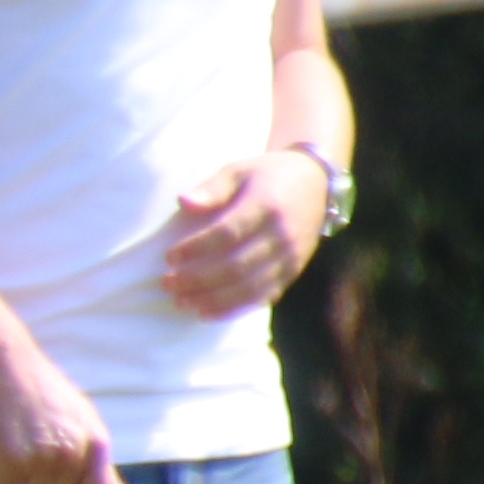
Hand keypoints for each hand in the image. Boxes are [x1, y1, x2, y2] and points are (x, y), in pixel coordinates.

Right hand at [0, 333, 128, 483]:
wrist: (6, 364)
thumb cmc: (45, 393)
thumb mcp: (83, 423)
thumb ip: (102, 467)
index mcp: (95, 444)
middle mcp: (72, 453)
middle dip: (45, 477)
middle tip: (35, 441)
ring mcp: (42, 456)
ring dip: (22, 473)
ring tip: (20, 436)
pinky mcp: (11, 459)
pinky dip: (1, 471)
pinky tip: (3, 442)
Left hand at [159, 151, 330, 317]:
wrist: (315, 184)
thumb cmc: (266, 175)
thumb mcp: (238, 170)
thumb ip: (212, 188)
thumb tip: (183, 202)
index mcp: (266, 206)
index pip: (227, 233)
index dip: (197, 248)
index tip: (170, 257)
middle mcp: (282, 236)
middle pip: (236, 267)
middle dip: (198, 280)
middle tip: (167, 284)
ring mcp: (290, 258)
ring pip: (249, 288)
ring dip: (212, 300)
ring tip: (182, 302)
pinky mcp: (293, 272)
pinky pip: (263, 297)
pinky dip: (234, 309)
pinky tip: (207, 313)